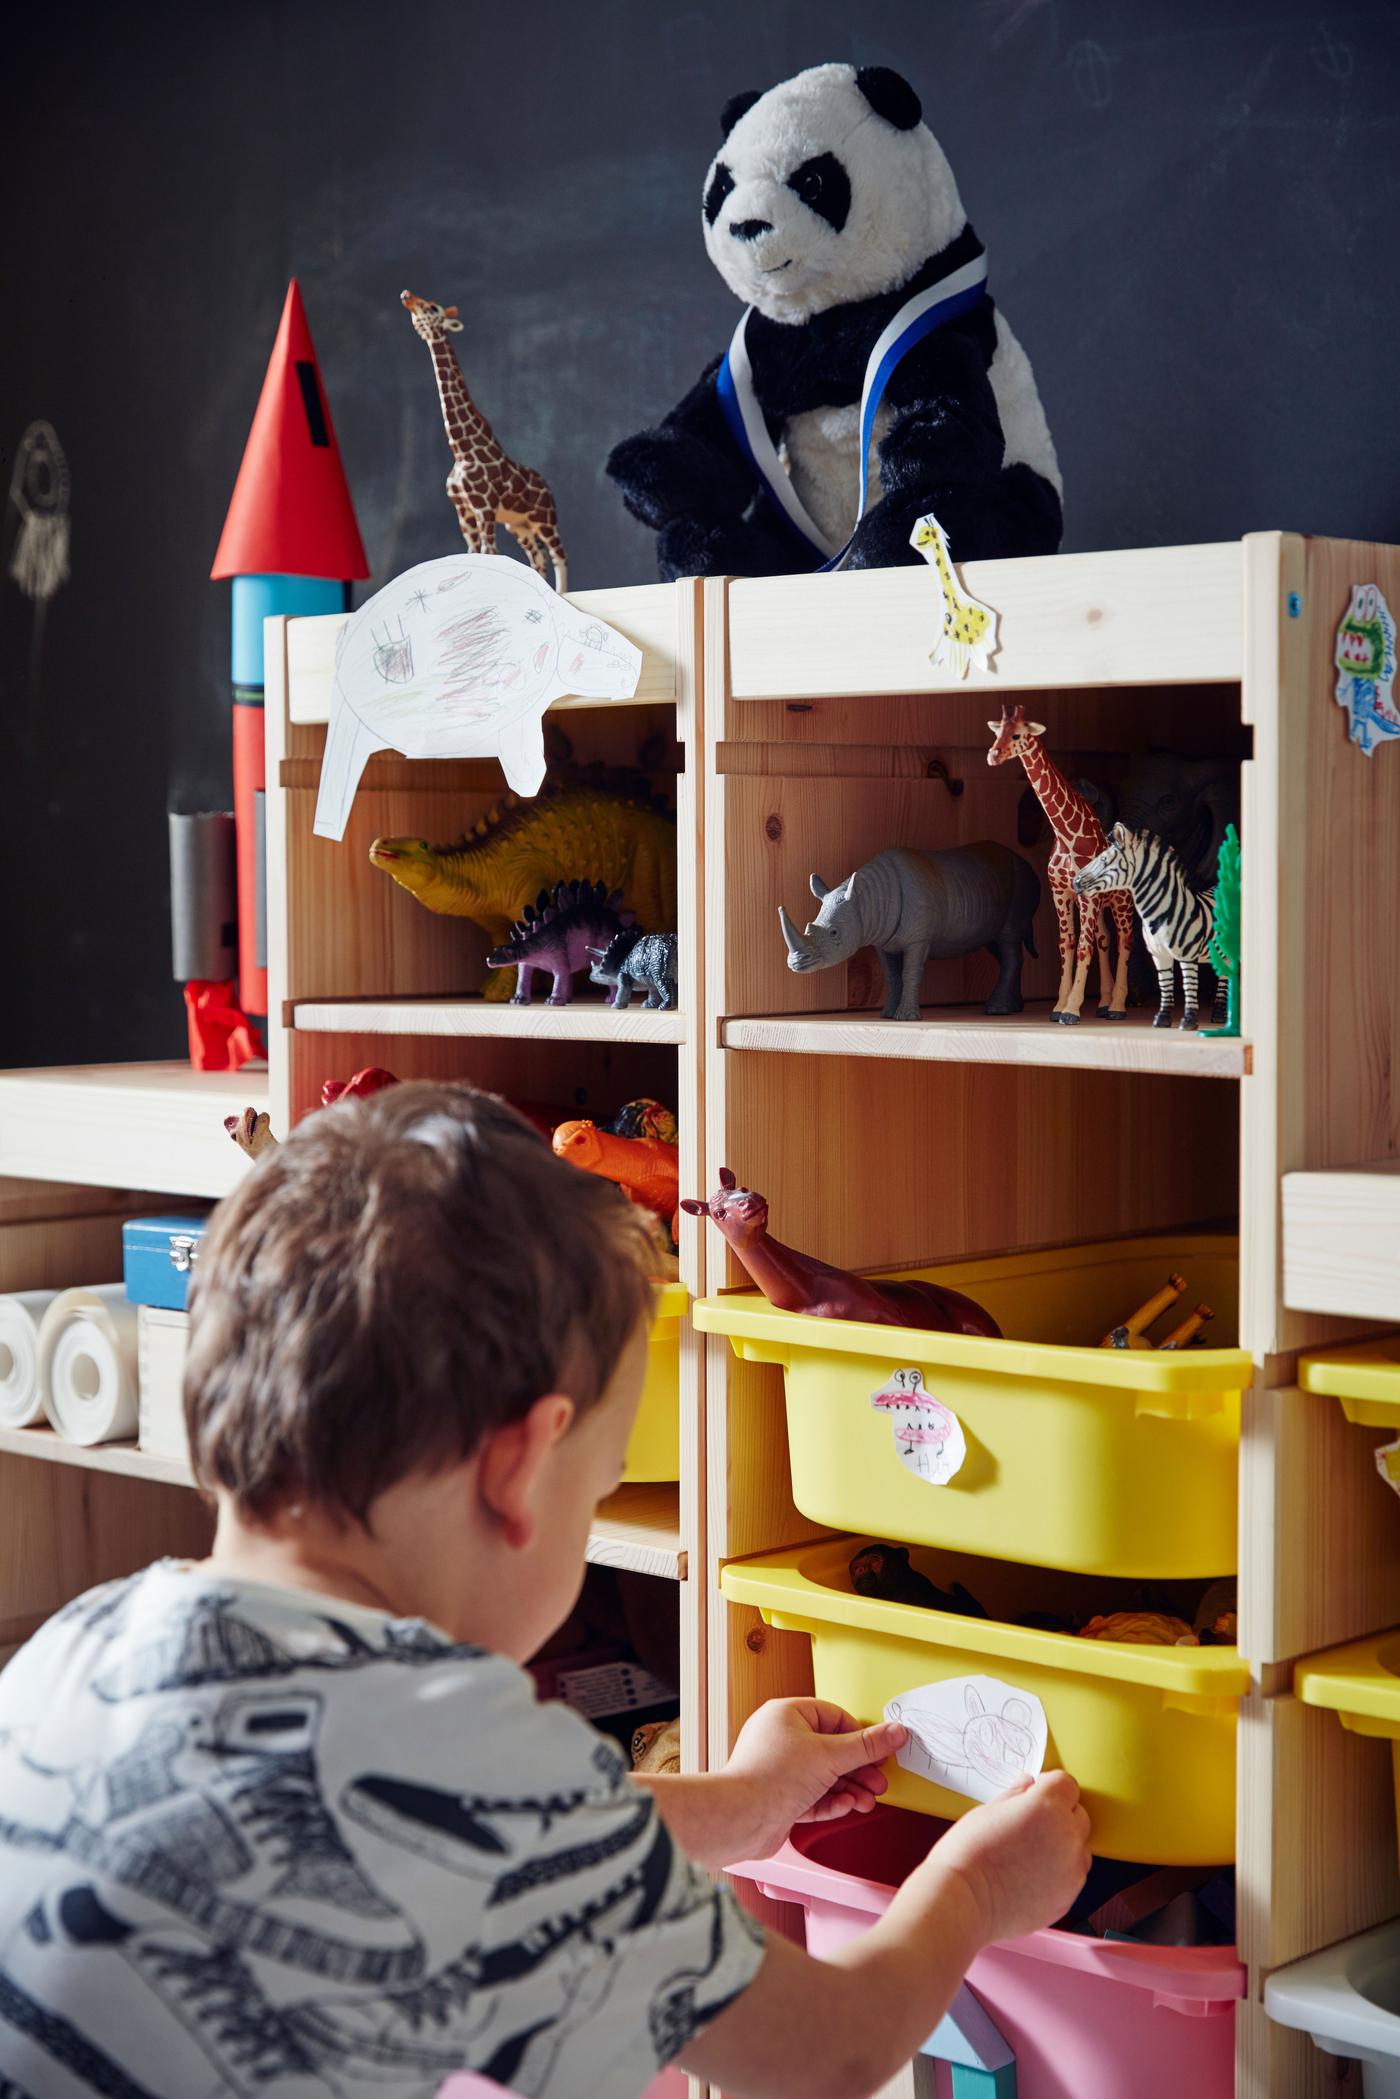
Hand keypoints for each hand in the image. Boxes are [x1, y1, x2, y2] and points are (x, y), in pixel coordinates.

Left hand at [722, 1698, 907, 1859]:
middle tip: (879, 1782)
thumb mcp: (830, 1756)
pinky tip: (845, 1806)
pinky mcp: (779, 1798)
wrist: (740, 1819)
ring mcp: (779, 1769)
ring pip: (823, 1776)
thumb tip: (895, 1732)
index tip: (880, 1751)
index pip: (832, 1717)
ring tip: (867, 1801)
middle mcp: (781, 1739)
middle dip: (857, 1769)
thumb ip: (866, 1747)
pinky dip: (830, 1802)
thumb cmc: (772, 1777)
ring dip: (848, 1789)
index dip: (859, 1735)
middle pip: (830, 1750)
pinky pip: (811, 1796)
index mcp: (786, 1715)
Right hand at [925, 1770, 1090, 1945]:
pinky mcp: (1068, 1897)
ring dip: (1062, 1845)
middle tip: (1031, 1824)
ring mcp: (1071, 1870)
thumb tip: (1028, 1785)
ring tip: (1030, 1854)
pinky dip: (1059, 1873)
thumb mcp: (988, 1811)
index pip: (1066, 1784)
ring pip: (1078, 1847)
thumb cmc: (969, 1854)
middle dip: (1059, 1815)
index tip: (1037, 1793)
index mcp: (1047, 1807)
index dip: (1050, 1786)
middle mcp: (1067, 1836)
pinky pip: (1072, 1876)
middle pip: (1078, 1814)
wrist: (965, 1901)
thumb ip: (1016, 1795)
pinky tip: (1031, 1876)